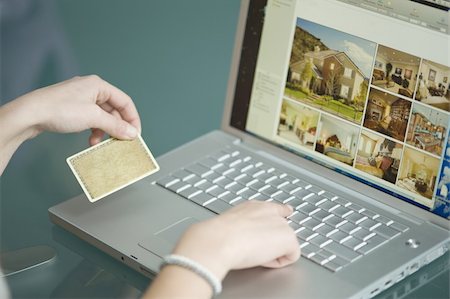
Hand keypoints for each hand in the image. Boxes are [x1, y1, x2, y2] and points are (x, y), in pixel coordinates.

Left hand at [18, 75, 140, 144]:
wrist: (29, 114)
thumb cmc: (59, 109)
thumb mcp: (93, 118)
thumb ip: (115, 125)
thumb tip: (132, 133)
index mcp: (99, 85)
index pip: (125, 102)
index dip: (132, 119)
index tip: (135, 134)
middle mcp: (91, 89)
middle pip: (114, 110)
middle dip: (117, 127)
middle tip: (120, 142)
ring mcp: (81, 99)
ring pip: (102, 117)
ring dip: (105, 131)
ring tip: (101, 143)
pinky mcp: (72, 108)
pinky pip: (91, 120)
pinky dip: (94, 131)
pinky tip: (90, 140)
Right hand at [172, 201, 299, 279]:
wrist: (220, 240)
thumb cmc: (218, 235)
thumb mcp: (230, 224)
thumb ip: (242, 225)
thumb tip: (238, 236)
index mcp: (255, 207)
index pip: (276, 208)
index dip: (282, 213)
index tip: (287, 212)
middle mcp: (271, 212)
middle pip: (282, 230)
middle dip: (272, 242)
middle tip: (252, 249)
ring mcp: (282, 224)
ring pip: (285, 245)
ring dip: (274, 252)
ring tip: (253, 253)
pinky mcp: (289, 238)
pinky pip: (290, 256)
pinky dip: (278, 262)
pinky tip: (262, 259)